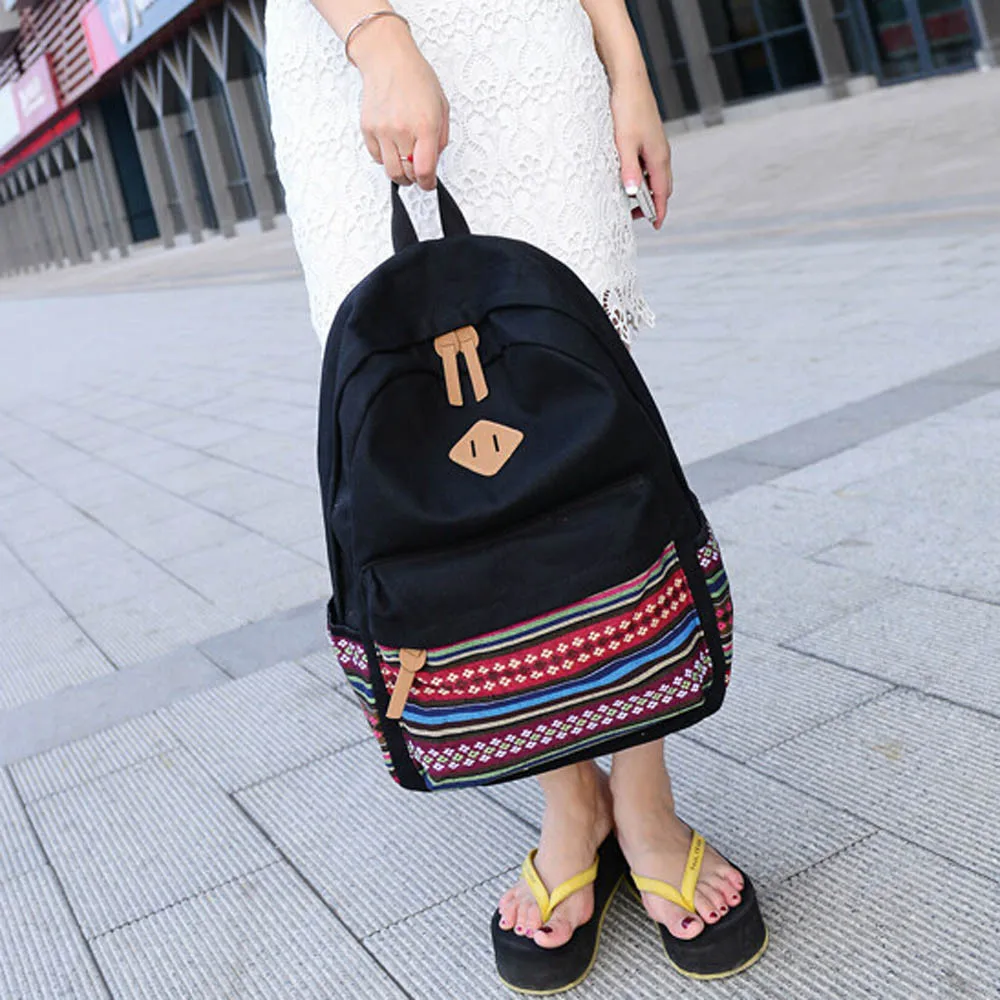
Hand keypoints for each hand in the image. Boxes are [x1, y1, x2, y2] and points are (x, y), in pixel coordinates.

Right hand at [351, 17, 449, 189]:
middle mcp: (402, 129)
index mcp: (424, 125)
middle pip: (407, 174)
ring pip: (391, 170)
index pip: (424, 170)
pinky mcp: (368, 129)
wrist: (388, 58)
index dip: (428, 183)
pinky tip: (393, 150)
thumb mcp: (442, 106)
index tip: (429, 184)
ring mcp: (382, 130)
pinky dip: (386, 159)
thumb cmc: (415, 77)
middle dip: (416, 179)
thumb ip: (441, 138)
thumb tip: (434, 160)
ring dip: (400, 174)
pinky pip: (377, 158)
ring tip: (406, 167)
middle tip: (419, 175)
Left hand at [610, 78, 672, 229]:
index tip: (655, 225)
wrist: (629, 78)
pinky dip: (644, 175)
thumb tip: (632, 193)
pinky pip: (650, 163)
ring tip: (630, 198)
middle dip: (652, 203)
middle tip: (636, 215)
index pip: (663, 193)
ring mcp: (656, 144)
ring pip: (656, 175)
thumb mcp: (624, 143)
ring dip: (647, 189)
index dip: (659, 211)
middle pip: (662, 186)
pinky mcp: (649, 136)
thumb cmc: (627, 108)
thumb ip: (628, 169)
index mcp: (658, 157)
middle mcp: (661, 152)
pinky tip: (629, 174)